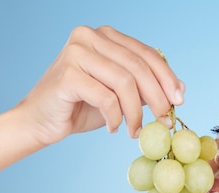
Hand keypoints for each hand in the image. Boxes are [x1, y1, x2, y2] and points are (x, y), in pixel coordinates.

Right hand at [17, 25, 184, 144]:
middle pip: (138, 66)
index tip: (179, 100)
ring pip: (125, 83)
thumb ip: (143, 87)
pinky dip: (115, 118)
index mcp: (104, 36)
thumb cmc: (79, 107)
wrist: (39, 121)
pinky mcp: (68, 75)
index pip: (145, 53)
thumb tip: (179, 89)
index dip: (167, 77)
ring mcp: (76, 53)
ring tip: (134, 131)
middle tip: (164, 120)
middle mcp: (89, 37)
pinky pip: (106, 98)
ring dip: (136, 113)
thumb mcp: (119, 94)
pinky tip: (114, 128)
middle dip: (157, 97)